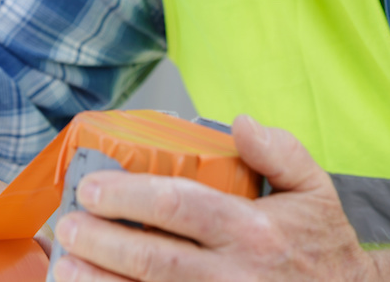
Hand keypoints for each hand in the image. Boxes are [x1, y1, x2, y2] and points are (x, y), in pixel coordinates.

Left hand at [50, 114, 377, 281]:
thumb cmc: (323, 248)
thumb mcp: (315, 189)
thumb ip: (279, 150)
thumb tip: (239, 122)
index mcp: (254, 231)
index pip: (181, 207)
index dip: (130, 196)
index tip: (92, 187)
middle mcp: (235, 275)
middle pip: (155, 260)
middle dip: (102, 242)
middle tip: (67, 226)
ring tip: (65, 268)